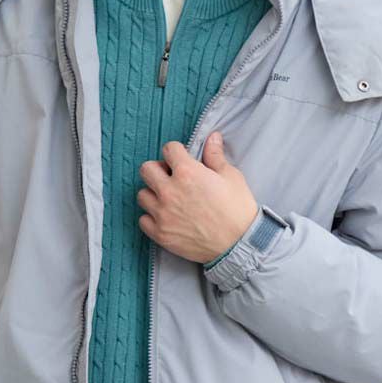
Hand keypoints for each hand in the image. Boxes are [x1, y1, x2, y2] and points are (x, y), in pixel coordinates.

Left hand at [137, 131, 258, 263]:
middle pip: (146, 169)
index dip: (176, 152)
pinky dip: (151, 217)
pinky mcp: (160, 234)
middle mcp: (169, 191)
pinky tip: (166, 217)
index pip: (168, 149)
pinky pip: (143, 219)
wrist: (239, 244)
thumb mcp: (231, 176)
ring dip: (153, 194)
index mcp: (187, 172)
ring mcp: (162, 214)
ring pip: (142, 195)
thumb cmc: (237, 209)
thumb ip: (215, 156)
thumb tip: (212, 137)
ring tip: (168, 199)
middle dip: (158, 169)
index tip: (182, 159)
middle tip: (171, 177)